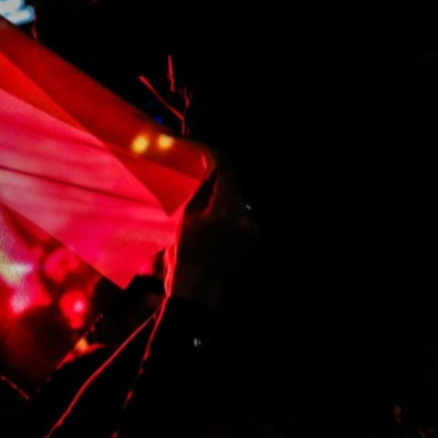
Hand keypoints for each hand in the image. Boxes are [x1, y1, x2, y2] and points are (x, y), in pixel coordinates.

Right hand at [165, 153, 258, 308]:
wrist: (198, 287)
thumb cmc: (184, 254)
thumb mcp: (186, 217)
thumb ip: (200, 191)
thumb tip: (205, 169)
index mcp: (224, 211)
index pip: (224, 170)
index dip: (212, 156)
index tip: (200, 150)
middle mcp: (244, 217)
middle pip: (232, 182)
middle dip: (216, 174)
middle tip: (198, 170)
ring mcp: (251, 227)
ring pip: (236, 196)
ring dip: (221, 191)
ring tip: (202, 197)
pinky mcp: (253, 235)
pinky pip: (241, 211)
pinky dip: (227, 207)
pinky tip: (212, 216)